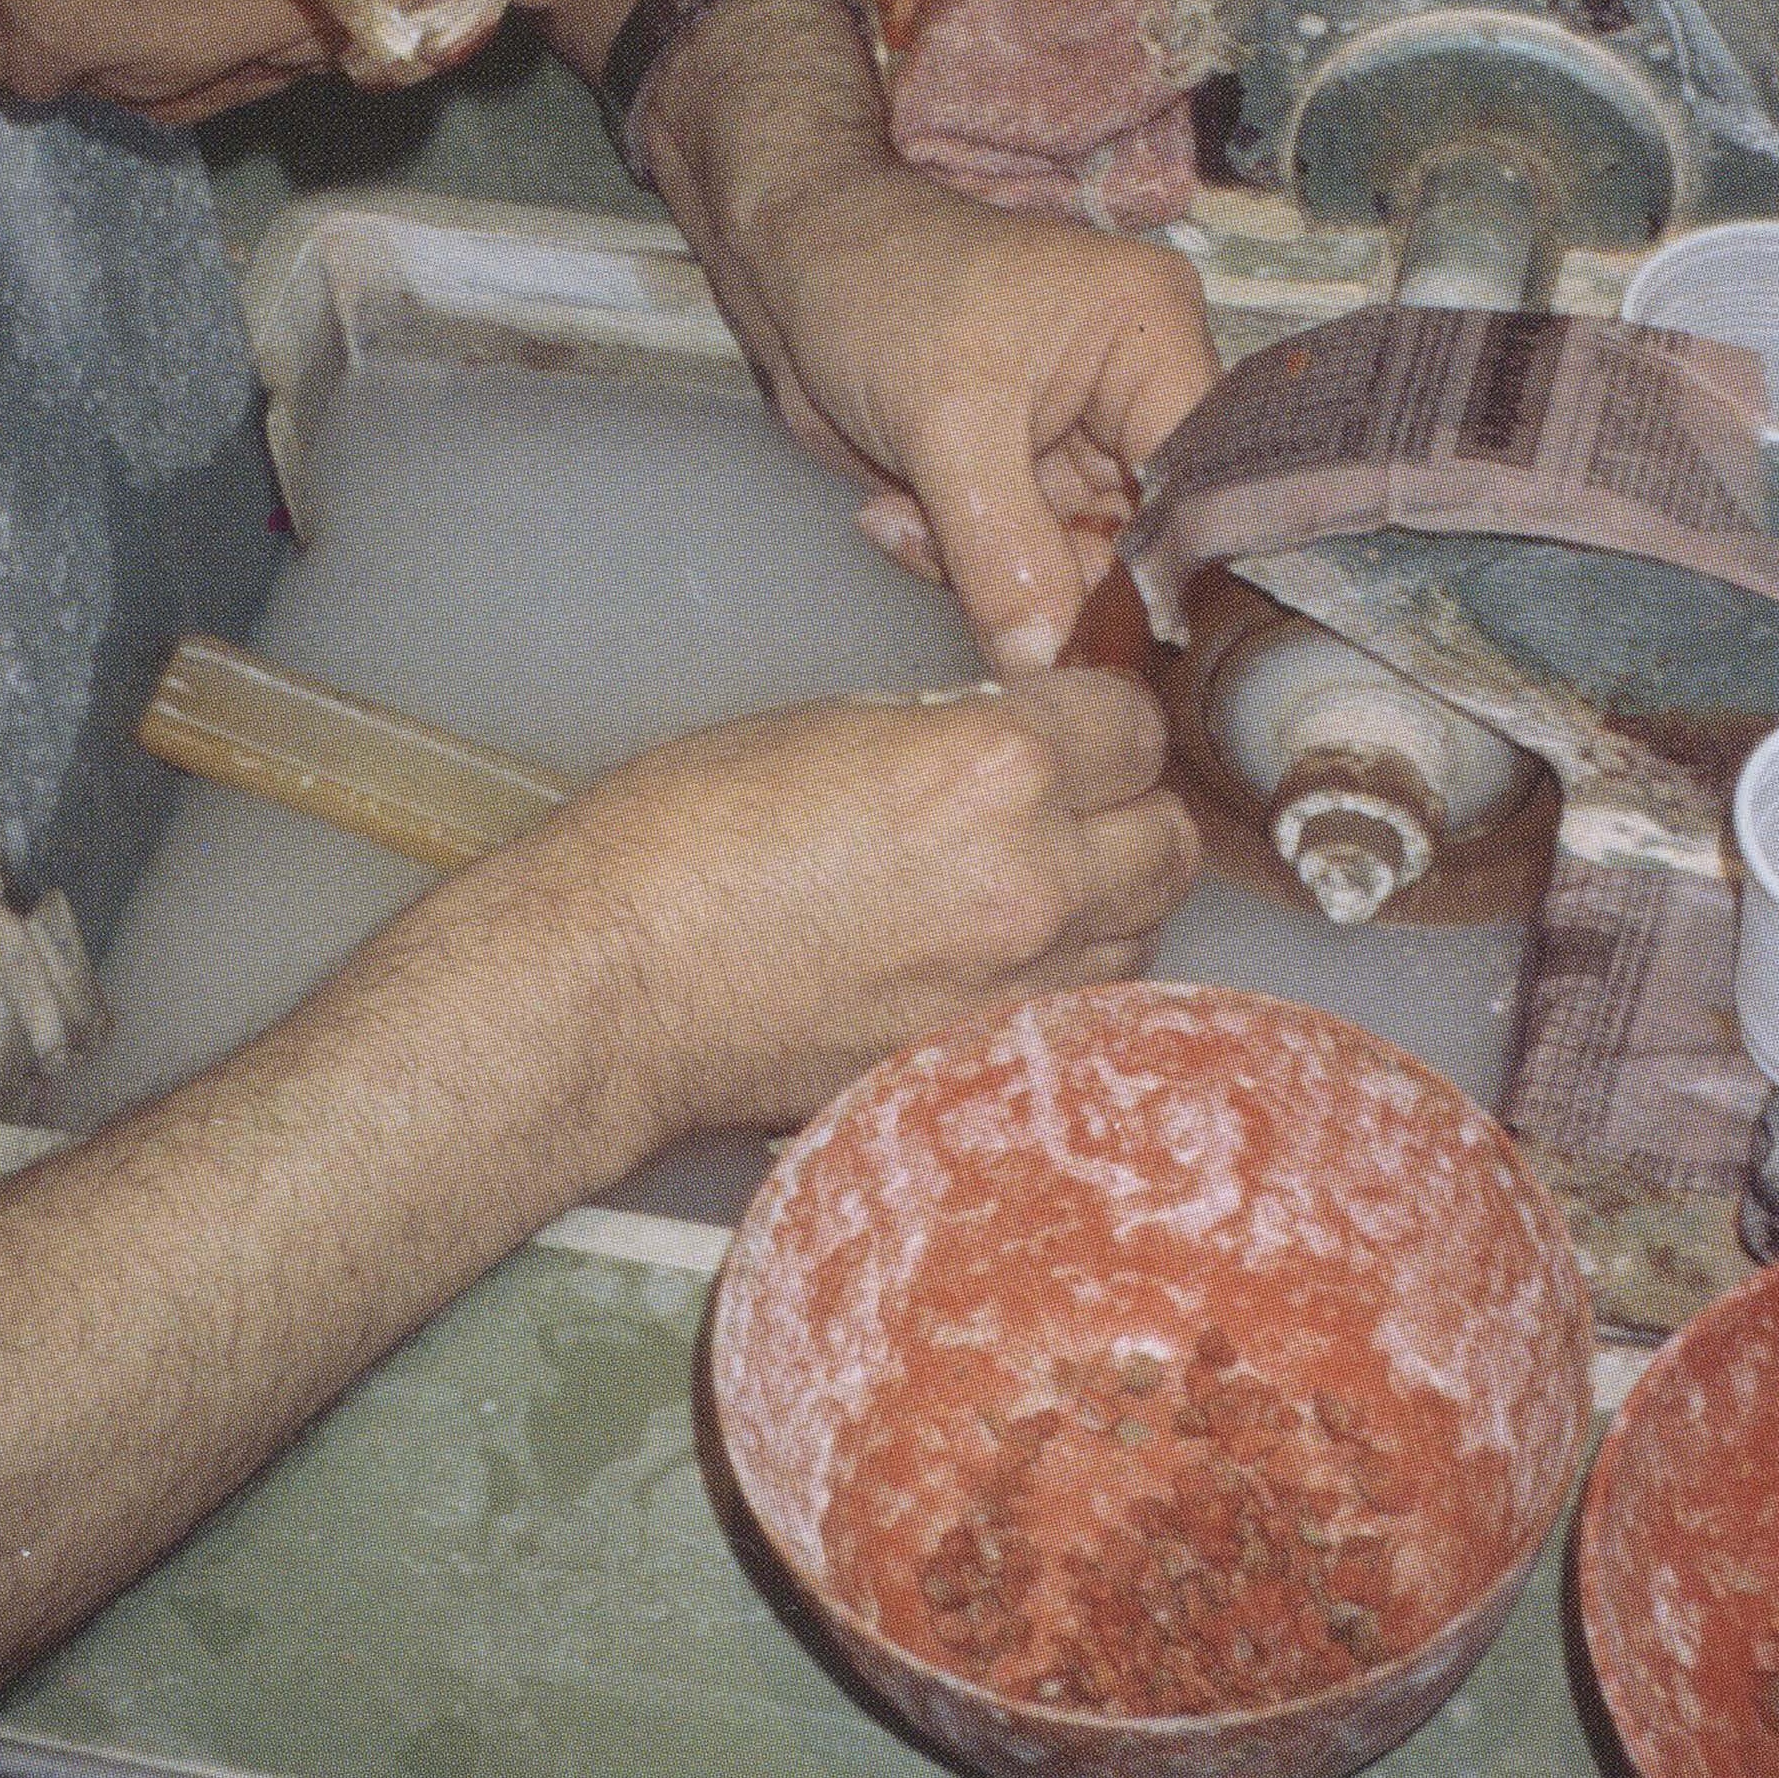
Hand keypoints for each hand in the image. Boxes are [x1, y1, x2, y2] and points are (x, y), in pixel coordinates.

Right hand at [497, 664, 1199, 1137]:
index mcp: (992, 769)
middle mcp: (1031, 880)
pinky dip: (1061, 976)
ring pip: (1142, 933)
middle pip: (1167, 837)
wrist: (612, 986)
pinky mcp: (980, 1062)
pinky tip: (995, 953)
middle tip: (1067, 797)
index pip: (1132, 722)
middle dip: (1126, 807)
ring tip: (1031, 880)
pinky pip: (1079, 1008)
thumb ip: (954, 729)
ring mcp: (1015, 989)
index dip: (1097, 715)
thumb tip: (1022, 740)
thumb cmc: (685, 837)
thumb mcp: (831, 724)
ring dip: (1107, 899)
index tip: (1067, 721)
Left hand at [699, 154, 1219, 675]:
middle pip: (1147, 539)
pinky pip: (1021, 564)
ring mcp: (1080, 443)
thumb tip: (1045, 665)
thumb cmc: (876, 289)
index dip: (1167, 568)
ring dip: (993, 576)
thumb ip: (1002, 553)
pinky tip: (894, 514)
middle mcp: (1137, 392)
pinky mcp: (1025, 481)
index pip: (1204, 478)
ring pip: (1078, 567)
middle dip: (1060, 581)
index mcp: (1152, 336)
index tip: (1112, 643)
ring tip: (913, 517)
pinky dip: (958, 563)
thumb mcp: (943, 422)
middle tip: (987, 601)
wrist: (788, 268)